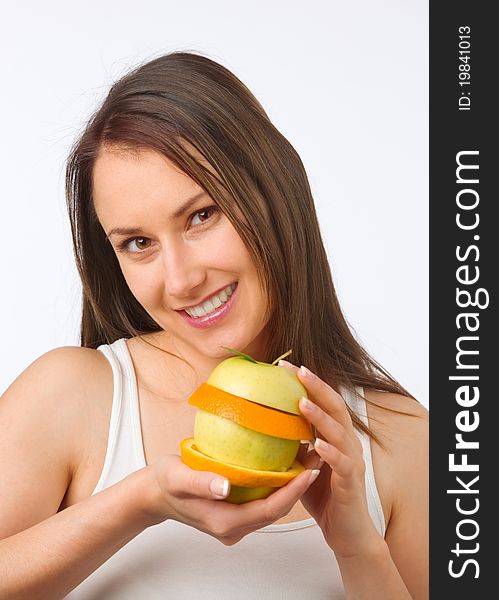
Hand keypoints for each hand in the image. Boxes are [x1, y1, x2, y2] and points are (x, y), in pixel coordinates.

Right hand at [135, 452, 321, 545]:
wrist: (153, 494)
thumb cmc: (164, 483)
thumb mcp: (177, 478)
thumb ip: (200, 482)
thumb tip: (224, 486)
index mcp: (224, 522)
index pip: (269, 510)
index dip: (292, 492)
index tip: (309, 471)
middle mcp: (232, 527)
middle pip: (275, 511)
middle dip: (299, 489)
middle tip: (317, 462)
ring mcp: (233, 522)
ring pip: (270, 508)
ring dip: (290, 487)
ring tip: (307, 461)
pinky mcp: (233, 513)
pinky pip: (261, 502)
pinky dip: (275, 486)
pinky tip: (282, 466)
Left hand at [280, 361, 382, 558]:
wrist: (346, 531)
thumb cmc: (323, 494)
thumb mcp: (302, 464)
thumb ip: (291, 444)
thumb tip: (262, 426)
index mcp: (335, 434)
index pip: (323, 400)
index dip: (307, 382)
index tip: (284, 366)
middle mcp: (346, 442)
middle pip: (335, 406)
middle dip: (315, 387)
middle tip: (296, 371)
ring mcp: (351, 460)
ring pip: (339, 431)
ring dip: (320, 416)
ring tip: (302, 403)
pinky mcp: (351, 481)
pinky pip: (342, 463)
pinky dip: (330, 452)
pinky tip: (317, 444)